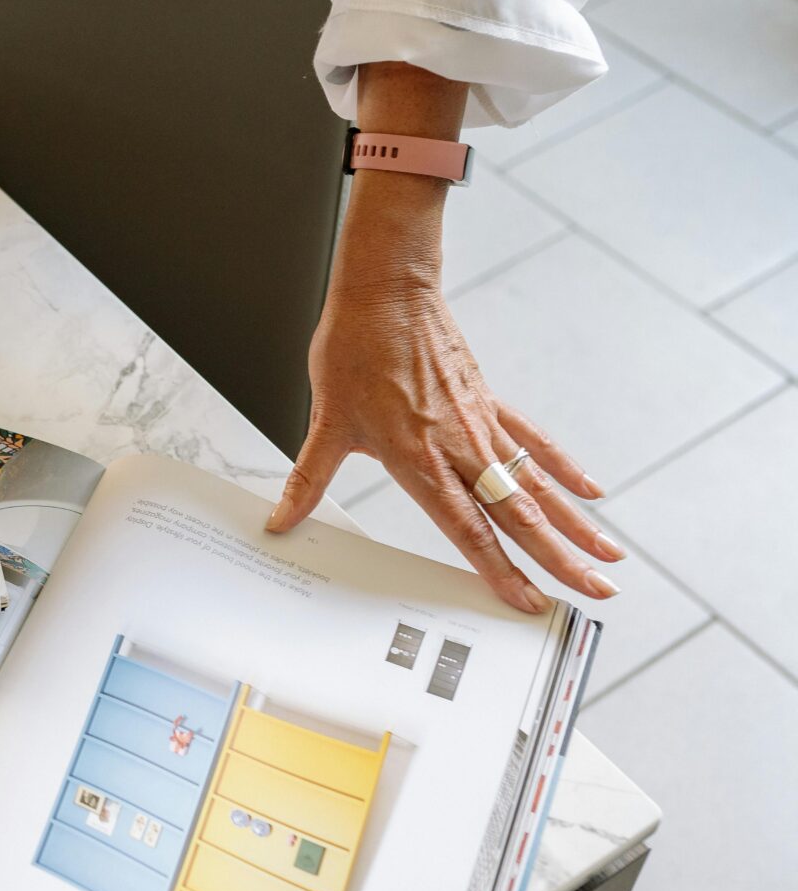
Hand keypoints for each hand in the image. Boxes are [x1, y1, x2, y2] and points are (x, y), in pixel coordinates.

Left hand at [266, 179, 623, 614]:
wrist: (386, 290)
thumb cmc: (355, 349)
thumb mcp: (326, 422)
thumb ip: (308, 480)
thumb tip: (281, 520)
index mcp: (419, 458)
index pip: (467, 528)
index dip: (499, 568)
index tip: (528, 601)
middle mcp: (458, 446)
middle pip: (518, 514)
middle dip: (559, 558)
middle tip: (595, 592)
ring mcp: (479, 424)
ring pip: (535, 483)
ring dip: (575, 522)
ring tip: (608, 555)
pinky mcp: (487, 401)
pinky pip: (533, 441)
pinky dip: (562, 467)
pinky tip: (589, 490)